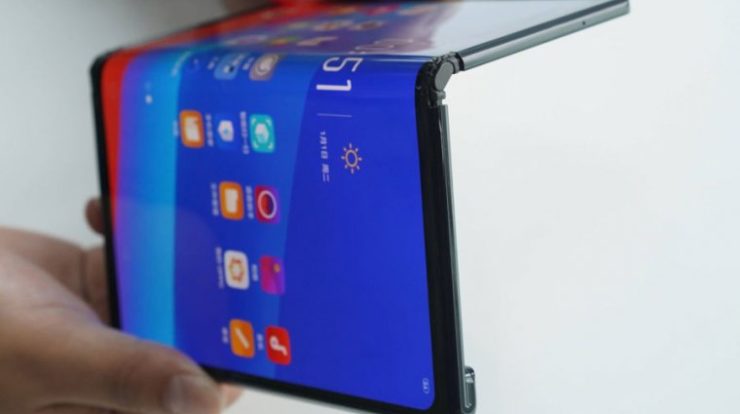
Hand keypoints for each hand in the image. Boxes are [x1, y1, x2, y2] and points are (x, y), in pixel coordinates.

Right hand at [0, 200, 240, 413]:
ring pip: (168, 290)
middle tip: (230, 243)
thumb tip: (206, 399)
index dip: (236, 359)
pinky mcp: (98, 285)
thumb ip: (126, 374)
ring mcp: (111, 325)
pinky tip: (108, 212)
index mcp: (115, 410)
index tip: (262, 316)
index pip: (196, 392)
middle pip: (191, 333)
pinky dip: (127, 229)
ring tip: (173, 212)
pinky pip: (134, 257)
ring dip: (171, 251)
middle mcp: (120, 373)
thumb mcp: (48, 357)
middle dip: (209, 290)